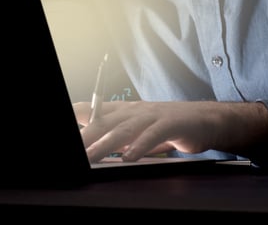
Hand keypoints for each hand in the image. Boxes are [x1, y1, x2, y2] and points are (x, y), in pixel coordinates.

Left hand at [74, 99, 267, 162]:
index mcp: (124, 111)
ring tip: (91, 157)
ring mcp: (152, 116)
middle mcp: (135, 111)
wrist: (206, 120)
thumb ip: (117, 137)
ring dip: (106, 144)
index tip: (61, 122)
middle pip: (104, 123)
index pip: (94, 110)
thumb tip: (95, 148)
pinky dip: (140, 146)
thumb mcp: (138, 131)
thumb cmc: (168, 126)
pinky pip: (153, 135)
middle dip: (85, 137)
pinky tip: (129, 158)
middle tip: (71, 151)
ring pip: (124, 129)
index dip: (77, 114)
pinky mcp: (170, 124)